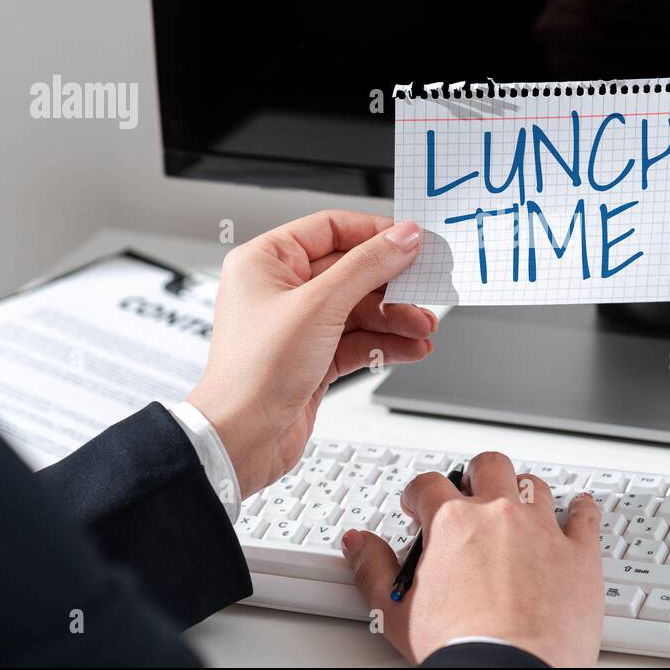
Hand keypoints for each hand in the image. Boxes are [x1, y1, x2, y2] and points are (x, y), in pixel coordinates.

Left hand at [188, 211, 435, 499]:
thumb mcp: (320, 306)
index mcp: (266, 261)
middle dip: (392, 284)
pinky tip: (411, 347)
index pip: (330, 229)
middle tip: (427, 287)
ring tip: (423, 327)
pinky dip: (386, 343)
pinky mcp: (313, 358)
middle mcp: (281, 290)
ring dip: (395, 317)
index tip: (412, 240)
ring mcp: (298, 325)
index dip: (374, 233)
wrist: (242, 440)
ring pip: (360, 309)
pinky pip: (358, 339)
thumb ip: (368, 267)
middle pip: (352, 271)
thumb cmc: (254, 373)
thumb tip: (402, 237)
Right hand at [341, 451, 603, 666]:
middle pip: (488, 466)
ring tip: (519, 504)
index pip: (428, 485)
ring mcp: (543, 531)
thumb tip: (358, 544)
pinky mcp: (580, 554)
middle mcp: (499, 515)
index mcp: (452, 523)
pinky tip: (579, 509)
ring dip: (524, 491)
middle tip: (470, 493)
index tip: (418, 504)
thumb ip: (374, 569)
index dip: (418, 494)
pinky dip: (582, 510)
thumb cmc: (460, 648)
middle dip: (476, 475)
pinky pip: (585, 516)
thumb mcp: (396, 612)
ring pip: (535, 485)